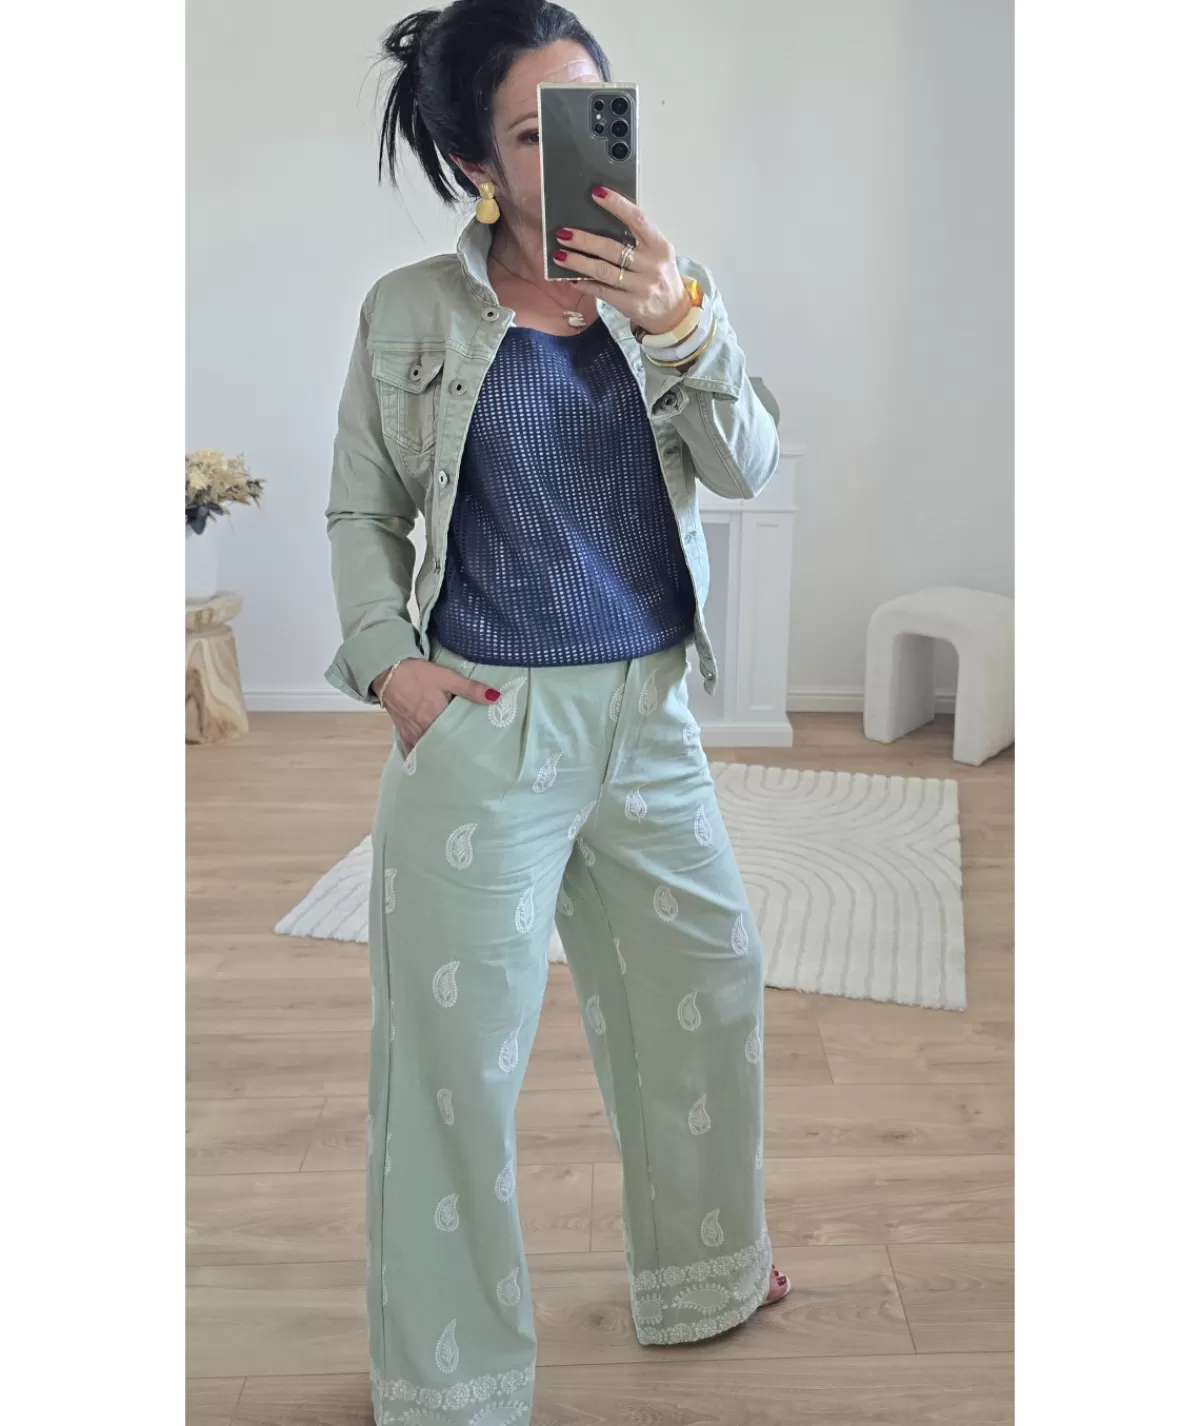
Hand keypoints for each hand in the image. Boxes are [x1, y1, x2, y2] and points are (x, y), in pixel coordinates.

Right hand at [373, 659, 499, 755]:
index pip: (457, 738)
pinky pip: (411, 750)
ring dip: (439, 756)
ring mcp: (412, 733)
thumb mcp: (447, 677)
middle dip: (455, 753)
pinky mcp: (402, 732)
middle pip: (442, 747)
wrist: (388, 670)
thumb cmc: (418, 674)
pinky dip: (419, 756)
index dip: (468, 745)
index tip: (480, 752)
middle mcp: (424, 731)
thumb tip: (496, 697)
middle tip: (470, 760)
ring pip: (428, 750)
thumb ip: (471, 689)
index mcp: (437, 719)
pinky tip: (428, 765)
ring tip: (453, 764)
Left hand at [552, 188, 691, 336]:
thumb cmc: (661, 277)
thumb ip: (638, 238)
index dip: (617, 205)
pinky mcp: (630, 304)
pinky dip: (585, 284)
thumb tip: (603, 219)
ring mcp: (641, 287)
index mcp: (660, 246)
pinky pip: (602, 291)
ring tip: (560, 255)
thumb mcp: (658, 254)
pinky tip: (572, 278)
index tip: (596, 193)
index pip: (637, 220)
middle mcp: (651, 266)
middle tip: (563, 233)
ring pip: (603, 271)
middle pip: (612, 248)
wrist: (673, 314)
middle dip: (584, 240)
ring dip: (578, 262)